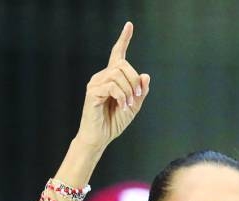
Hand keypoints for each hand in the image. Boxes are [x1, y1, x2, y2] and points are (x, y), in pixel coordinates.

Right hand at [77, 21, 150, 148]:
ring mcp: (95, 83)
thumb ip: (140, 91)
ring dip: (129, 90)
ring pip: (117, 74)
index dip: (124, 39)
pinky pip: (111, 86)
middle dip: (134, 80)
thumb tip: (146, 75)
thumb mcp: (133, 106)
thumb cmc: (114, 122)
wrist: (100, 137)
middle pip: (123, 65)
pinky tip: (122, 106)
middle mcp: (102, 77)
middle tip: (137, 96)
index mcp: (112, 77)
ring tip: (128, 104)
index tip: (129, 25)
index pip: (118, 54)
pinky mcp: (92, 92)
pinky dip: (121, 96)